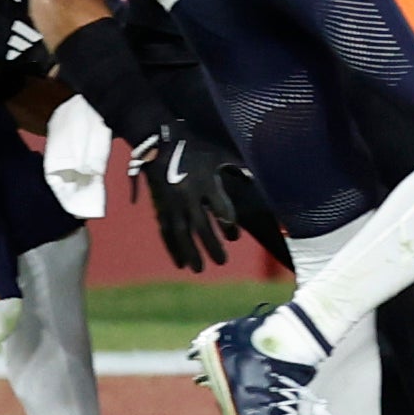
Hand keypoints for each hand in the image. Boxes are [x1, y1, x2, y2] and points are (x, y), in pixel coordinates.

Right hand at [134, 120, 254, 269]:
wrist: (159, 145)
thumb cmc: (196, 148)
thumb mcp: (219, 154)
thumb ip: (237, 167)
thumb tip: (254, 179)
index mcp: (205, 182)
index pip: (220, 209)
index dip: (228, 225)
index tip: (234, 237)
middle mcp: (188, 196)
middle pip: (201, 226)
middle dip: (211, 245)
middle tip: (222, 262)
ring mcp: (172, 204)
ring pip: (181, 233)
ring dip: (190, 252)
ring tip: (199, 268)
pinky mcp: (160, 208)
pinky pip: (166, 232)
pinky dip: (172, 248)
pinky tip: (180, 263)